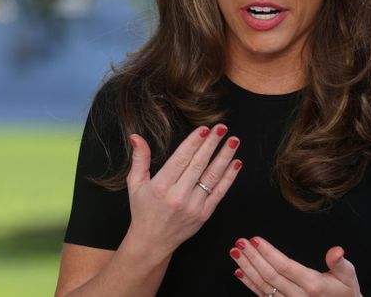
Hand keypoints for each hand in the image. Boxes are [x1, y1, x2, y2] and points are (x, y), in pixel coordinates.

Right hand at [125, 125, 241, 259]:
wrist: (153, 241)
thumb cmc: (143, 210)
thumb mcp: (135, 184)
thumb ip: (139, 159)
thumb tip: (136, 137)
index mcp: (161, 186)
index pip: (181, 160)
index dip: (194, 143)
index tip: (204, 129)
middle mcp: (178, 196)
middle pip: (199, 165)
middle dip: (212, 144)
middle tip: (221, 128)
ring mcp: (194, 206)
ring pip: (212, 177)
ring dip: (224, 157)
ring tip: (233, 141)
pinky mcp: (204, 214)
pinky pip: (220, 192)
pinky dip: (229, 177)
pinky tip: (236, 163)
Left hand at [230, 236, 360, 296]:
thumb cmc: (345, 293)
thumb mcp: (348, 277)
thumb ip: (340, 263)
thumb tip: (337, 250)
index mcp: (313, 285)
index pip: (285, 267)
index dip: (268, 253)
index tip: (255, 239)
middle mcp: (299, 296)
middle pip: (270, 275)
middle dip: (253, 257)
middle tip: (239, 242)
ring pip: (264, 286)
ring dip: (248, 268)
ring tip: (235, 252)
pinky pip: (264, 296)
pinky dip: (250, 284)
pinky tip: (239, 271)